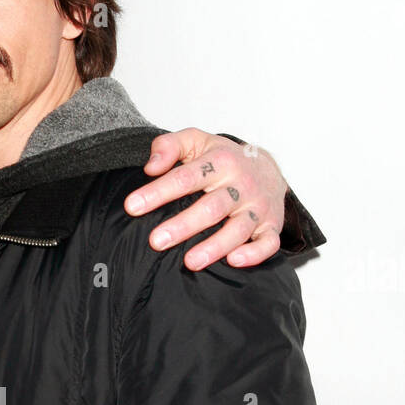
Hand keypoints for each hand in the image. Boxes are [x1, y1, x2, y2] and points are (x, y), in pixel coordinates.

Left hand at [125, 129, 287, 269]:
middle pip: (211, 207)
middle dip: (183, 225)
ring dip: (214, 247)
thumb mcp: (197, 142)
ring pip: (238, 229)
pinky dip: (254, 253)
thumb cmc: (223, 159)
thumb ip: (170, 146)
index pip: (186, 177)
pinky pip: (268, 242)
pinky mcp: (271, 226)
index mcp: (221, 162)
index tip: (132, 206)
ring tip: (189, 262)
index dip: (159, 192)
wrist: (268, 168)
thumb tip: (151, 167)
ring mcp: (257, 207)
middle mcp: (241, 185)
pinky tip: (234, 261)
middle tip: (156, 241)